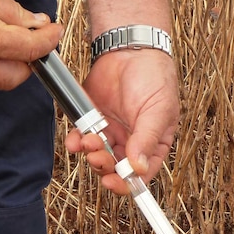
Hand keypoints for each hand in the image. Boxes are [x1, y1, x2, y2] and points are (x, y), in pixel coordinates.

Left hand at [64, 49, 179, 194]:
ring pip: (97, 156)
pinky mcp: (91, 119)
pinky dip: (75, 142)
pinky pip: (80, 138)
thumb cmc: (154, 78)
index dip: (127, 184)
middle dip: (105, 167)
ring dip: (90, 154)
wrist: (129, 49)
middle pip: (115, 169)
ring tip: (89, 141)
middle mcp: (130, 142)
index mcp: (152, 144)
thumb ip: (146, 140)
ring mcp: (110, 132)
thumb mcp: (158, 111)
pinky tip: (75, 139)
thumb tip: (137, 168)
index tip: (114, 182)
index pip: (140, 174)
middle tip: (98, 156)